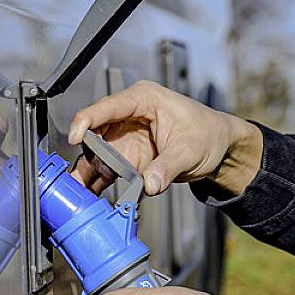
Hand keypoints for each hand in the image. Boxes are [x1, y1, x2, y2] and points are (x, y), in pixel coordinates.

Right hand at [67, 80, 262, 196]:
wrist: (219, 149)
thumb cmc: (208, 134)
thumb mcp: (190, 150)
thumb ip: (167, 168)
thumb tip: (149, 185)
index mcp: (143, 99)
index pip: (107, 106)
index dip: (86, 120)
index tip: (75, 138)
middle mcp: (127, 115)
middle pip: (95, 131)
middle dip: (85, 154)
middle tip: (78, 174)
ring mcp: (124, 136)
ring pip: (95, 153)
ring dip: (86, 171)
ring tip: (78, 191)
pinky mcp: (125, 156)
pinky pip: (105, 168)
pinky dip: (97, 181)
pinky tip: (89, 195)